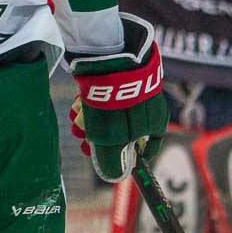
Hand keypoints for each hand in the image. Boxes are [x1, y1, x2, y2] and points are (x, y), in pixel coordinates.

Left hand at [67, 14, 168, 181]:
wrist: (107, 56)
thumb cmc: (115, 103)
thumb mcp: (113, 139)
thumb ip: (114, 161)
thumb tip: (115, 176)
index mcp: (155, 121)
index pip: (149, 146)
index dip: (130, 157)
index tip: (113, 163)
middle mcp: (146, 105)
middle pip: (124, 131)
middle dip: (101, 140)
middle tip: (83, 142)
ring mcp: (131, 89)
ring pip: (110, 114)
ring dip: (91, 124)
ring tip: (76, 125)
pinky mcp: (114, 76)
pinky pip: (103, 97)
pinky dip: (90, 105)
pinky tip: (76, 109)